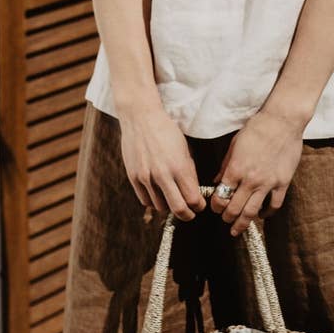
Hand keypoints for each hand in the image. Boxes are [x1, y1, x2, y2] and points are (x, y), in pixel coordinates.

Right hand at [117, 103, 206, 219]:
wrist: (140, 118)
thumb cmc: (166, 131)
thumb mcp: (185, 149)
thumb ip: (189, 172)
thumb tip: (193, 191)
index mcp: (180, 167)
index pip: (193, 199)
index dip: (199, 206)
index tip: (200, 205)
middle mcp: (163, 175)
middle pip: (179, 209)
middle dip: (188, 215)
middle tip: (190, 213)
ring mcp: (146, 177)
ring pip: (161, 207)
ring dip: (169, 206)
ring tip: (172, 198)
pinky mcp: (133, 177)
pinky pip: (145, 200)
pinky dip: (154, 201)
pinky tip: (158, 194)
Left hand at [209, 107, 303, 235]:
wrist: (282, 121)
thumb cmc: (256, 129)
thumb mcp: (234, 145)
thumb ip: (225, 166)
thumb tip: (216, 182)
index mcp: (235, 169)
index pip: (220, 197)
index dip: (215, 206)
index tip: (215, 208)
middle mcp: (250, 180)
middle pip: (234, 209)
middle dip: (227, 218)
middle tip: (225, 221)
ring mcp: (268, 183)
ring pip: (252, 212)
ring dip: (242, 223)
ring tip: (237, 229)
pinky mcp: (283, 183)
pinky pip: (274, 205)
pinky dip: (267, 213)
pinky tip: (262, 215)